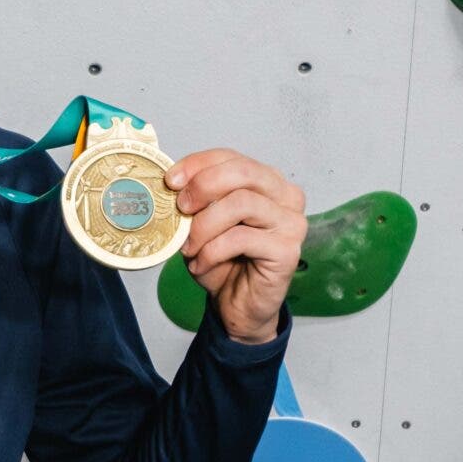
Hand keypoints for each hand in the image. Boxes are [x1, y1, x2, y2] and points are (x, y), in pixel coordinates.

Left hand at [165, 148, 305, 343]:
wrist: (237, 304)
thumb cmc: (223, 260)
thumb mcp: (202, 222)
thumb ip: (197, 198)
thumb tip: (173, 182)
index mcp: (267, 181)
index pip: (231, 157)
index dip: (198, 164)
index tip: (171, 181)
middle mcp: (286, 196)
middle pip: (242, 172)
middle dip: (203, 187)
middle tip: (181, 208)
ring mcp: (292, 223)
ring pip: (241, 204)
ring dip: (204, 226)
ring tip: (189, 247)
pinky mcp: (288, 250)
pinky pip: (241, 238)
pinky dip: (212, 251)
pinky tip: (201, 263)